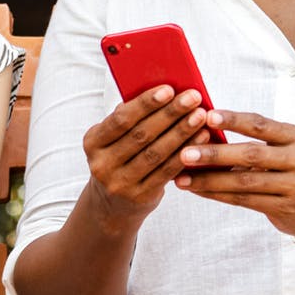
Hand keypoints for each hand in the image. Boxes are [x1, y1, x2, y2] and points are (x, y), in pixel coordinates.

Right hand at [79, 86, 211, 231]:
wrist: (112, 205)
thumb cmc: (120, 158)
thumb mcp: (113, 139)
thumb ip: (131, 117)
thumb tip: (163, 92)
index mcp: (93, 142)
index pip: (121, 119)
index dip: (145, 104)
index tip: (169, 89)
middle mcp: (102, 164)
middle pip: (141, 135)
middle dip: (170, 114)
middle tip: (192, 98)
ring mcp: (120, 183)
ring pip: (156, 153)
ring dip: (182, 132)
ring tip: (200, 116)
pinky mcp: (140, 197)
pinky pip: (166, 172)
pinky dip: (185, 153)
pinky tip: (201, 138)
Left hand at [176, 110, 294, 240]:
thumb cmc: (294, 171)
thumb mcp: (284, 149)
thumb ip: (254, 141)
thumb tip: (204, 131)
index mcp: (294, 136)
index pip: (261, 125)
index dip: (234, 120)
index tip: (208, 116)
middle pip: (251, 154)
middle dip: (215, 154)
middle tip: (186, 152)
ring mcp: (294, 185)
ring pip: (244, 182)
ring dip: (209, 180)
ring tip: (182, 177)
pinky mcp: (285, 207)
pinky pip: (244, 200)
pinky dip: (218, 195)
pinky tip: (198, 190)